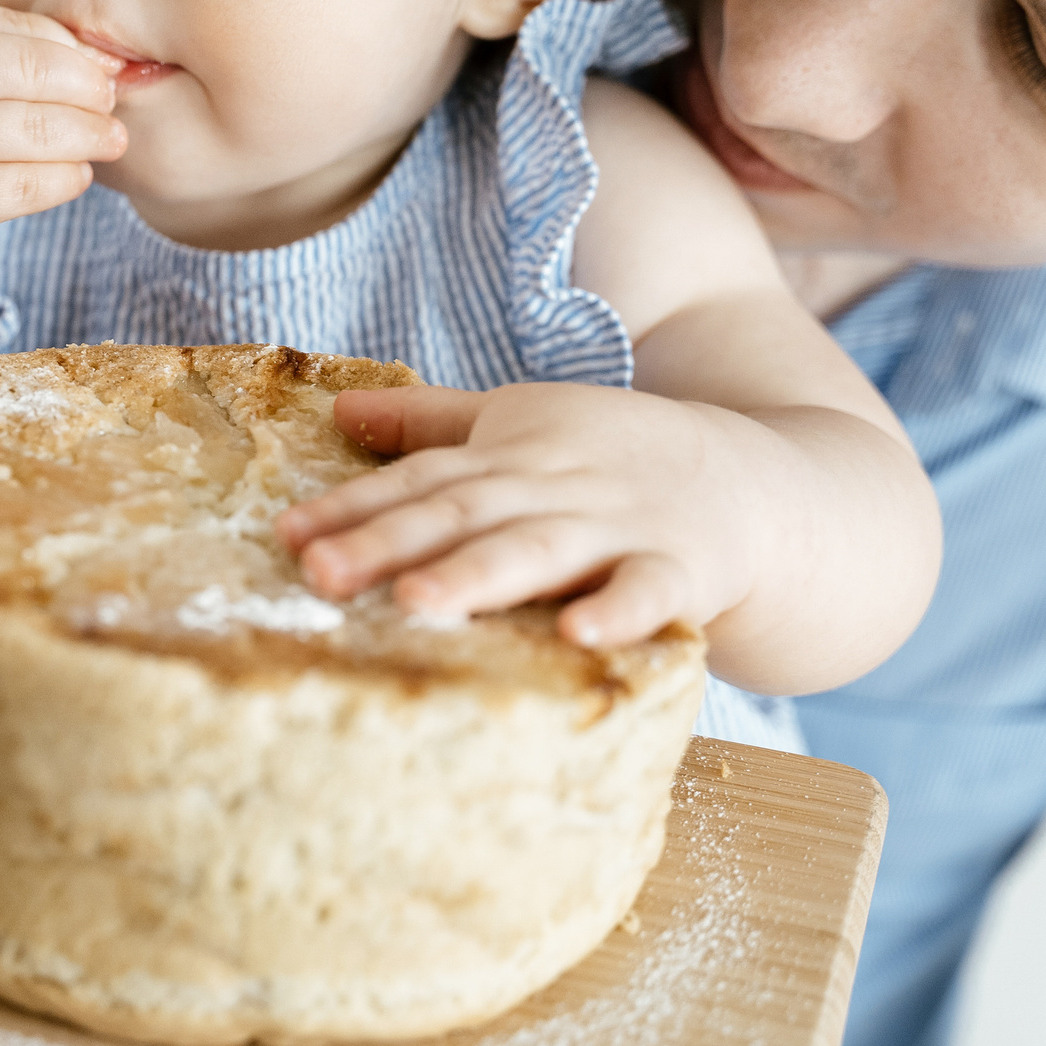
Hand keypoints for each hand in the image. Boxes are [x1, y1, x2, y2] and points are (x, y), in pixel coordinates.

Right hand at [0, 3, 124, 297]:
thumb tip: (66, 49)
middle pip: (31, 71)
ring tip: (110, 139)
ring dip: (86, 135)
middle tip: (111, 99)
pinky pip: (18, 190)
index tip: (94, 63)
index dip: (64, 46)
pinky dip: (60, 182)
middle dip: (87, 86)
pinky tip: (75, 177)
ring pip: (34, 132)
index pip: (8, 27)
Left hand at [277, 382, 759, 649]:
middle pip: (463, 512)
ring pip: (540, 550)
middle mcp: (556, 485)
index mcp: (513, 453)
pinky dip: (618, 612)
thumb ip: (433, 424)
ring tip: (417, 602)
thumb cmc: (619, 458)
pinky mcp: (683, 568)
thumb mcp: (527, 423)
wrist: (760, 482)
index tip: (285, 538)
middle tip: (318, 575)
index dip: (353, 507)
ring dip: (480, 575)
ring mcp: (620, 526)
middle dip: (389, 543)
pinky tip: (579, 635)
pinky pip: (650, 592)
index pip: (422, 479)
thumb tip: (340, 409)